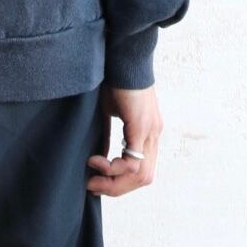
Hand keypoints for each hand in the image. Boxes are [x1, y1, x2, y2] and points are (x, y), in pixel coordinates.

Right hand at [85, 82, 162, 197]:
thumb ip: (110, 135)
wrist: (121, 58)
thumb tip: (102, 156)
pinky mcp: (141, 127)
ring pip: (140, 175)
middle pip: (143, 178)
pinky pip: (133, 161)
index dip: (120, 181)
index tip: (96, 180)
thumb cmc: (114, 80)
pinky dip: (113, 168)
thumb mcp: (110, 112)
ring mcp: (150, 132)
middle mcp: (154, 135)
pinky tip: (96, 160)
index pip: (142, 170)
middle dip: (116, 188)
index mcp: (148, 133)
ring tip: (92, 177)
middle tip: (92, 186)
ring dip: (114, 182)